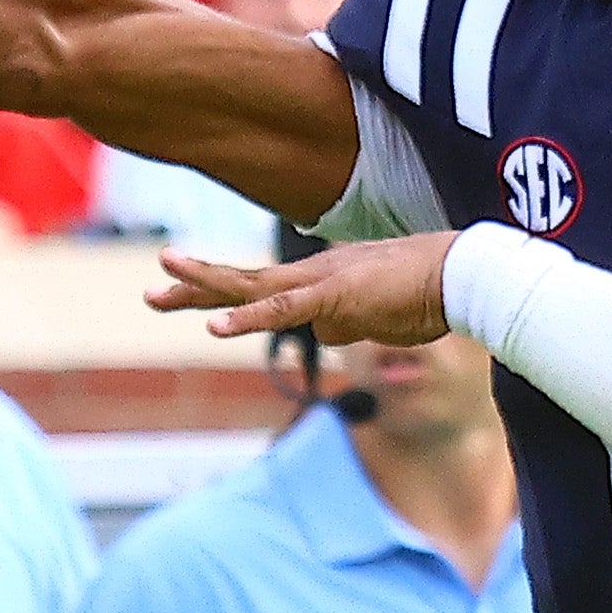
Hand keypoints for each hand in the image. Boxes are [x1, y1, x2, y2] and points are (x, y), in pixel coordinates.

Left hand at [155, 234, 454, 351]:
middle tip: (149, 294)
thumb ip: (347, 325)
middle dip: (193, 288)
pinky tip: (214, 327)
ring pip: (251, 288)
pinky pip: (281, 312)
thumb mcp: (377, 317)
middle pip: (242, 282)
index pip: (260, 287)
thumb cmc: (430, 294)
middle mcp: (312, 275)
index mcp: (321, 280)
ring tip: (162, 285)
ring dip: (204, 287)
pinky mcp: (334, 296)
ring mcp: (321, 283)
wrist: (462, 275)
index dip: (218, 290)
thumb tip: (325, 338)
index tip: (179, 292)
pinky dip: (247, 318)